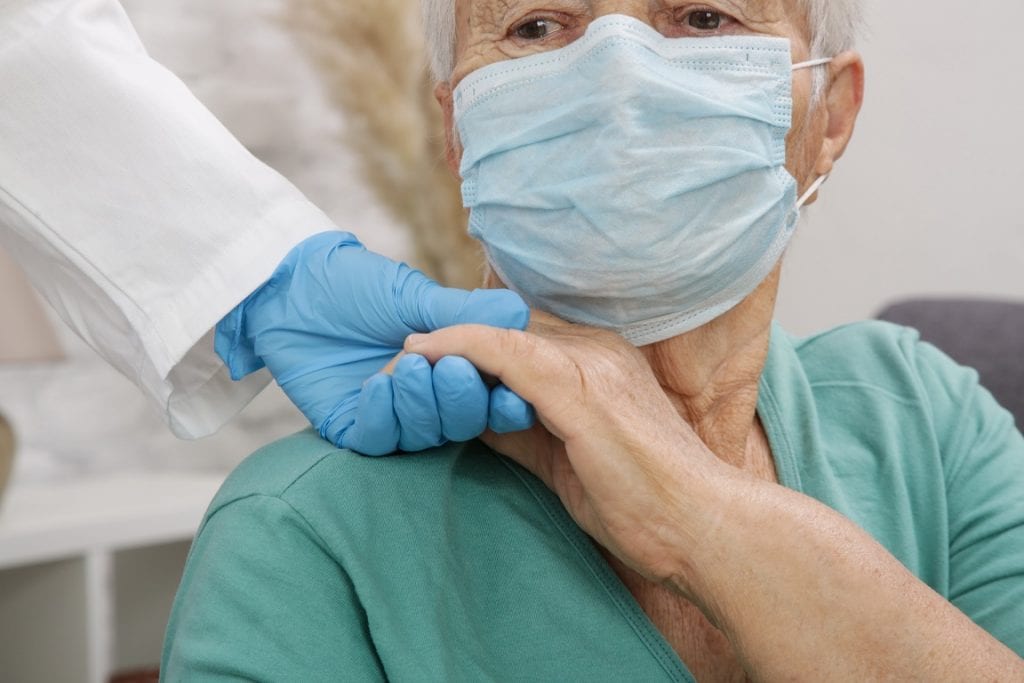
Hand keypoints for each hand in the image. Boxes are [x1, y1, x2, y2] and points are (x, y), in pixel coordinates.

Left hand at [215, 232, 535, 454]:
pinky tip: (377, 386)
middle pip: (462, 422)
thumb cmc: (357, 285)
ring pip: (423, 435)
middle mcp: (427, 398)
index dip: (505, 402)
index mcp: (453, 367)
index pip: (491, 398)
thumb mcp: (414, 296)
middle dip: (459, 398)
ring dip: (419, 404)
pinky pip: (378, 439)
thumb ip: (465, 313)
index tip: (512, 395)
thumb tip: (519, 312)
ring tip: (405, 366)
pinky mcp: (353, 427)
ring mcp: (391, 416)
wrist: (292, 289)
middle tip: (446, 367)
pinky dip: (382, 416)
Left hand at [405, 311, 725, 582]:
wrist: (698, 526)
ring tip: (395, 358)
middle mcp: (595, 348)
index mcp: (598, 359)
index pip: (519, 333)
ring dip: (443, 342)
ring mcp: (590, 363)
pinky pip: (504, 353)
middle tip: (396, 356)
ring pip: (498, 331)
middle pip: (504, 324)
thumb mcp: (565, 455)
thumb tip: (469, 417)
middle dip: (449, 337)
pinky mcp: (579, 390)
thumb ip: (520, 427)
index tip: (423, 356)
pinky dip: (458, 348)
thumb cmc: (640, 501)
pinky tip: (420, 356)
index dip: (469, 342)